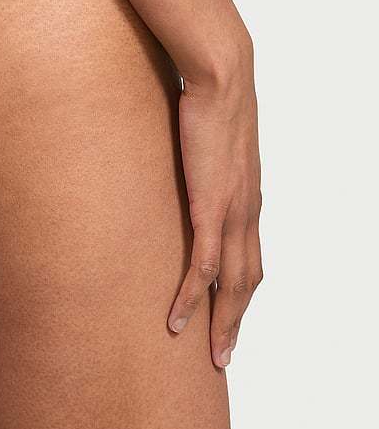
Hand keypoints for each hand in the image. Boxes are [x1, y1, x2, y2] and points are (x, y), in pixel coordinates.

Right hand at [168, 60, 262, 367]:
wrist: (223, 74)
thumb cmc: (212, 95)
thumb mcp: (209, 136)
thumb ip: (200, 156)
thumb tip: (181, 155)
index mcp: (247, 196)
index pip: (250, 256)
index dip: (241, 291)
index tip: (230, 316)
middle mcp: (247, 210)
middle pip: (248, 280)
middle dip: (238, 321)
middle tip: (224, 355)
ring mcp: (232, 211)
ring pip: (232, 283)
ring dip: (223, 322)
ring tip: (210, 354)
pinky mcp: (211, 206)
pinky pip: (203, 265)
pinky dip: (192, 298)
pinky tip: (177, 320)